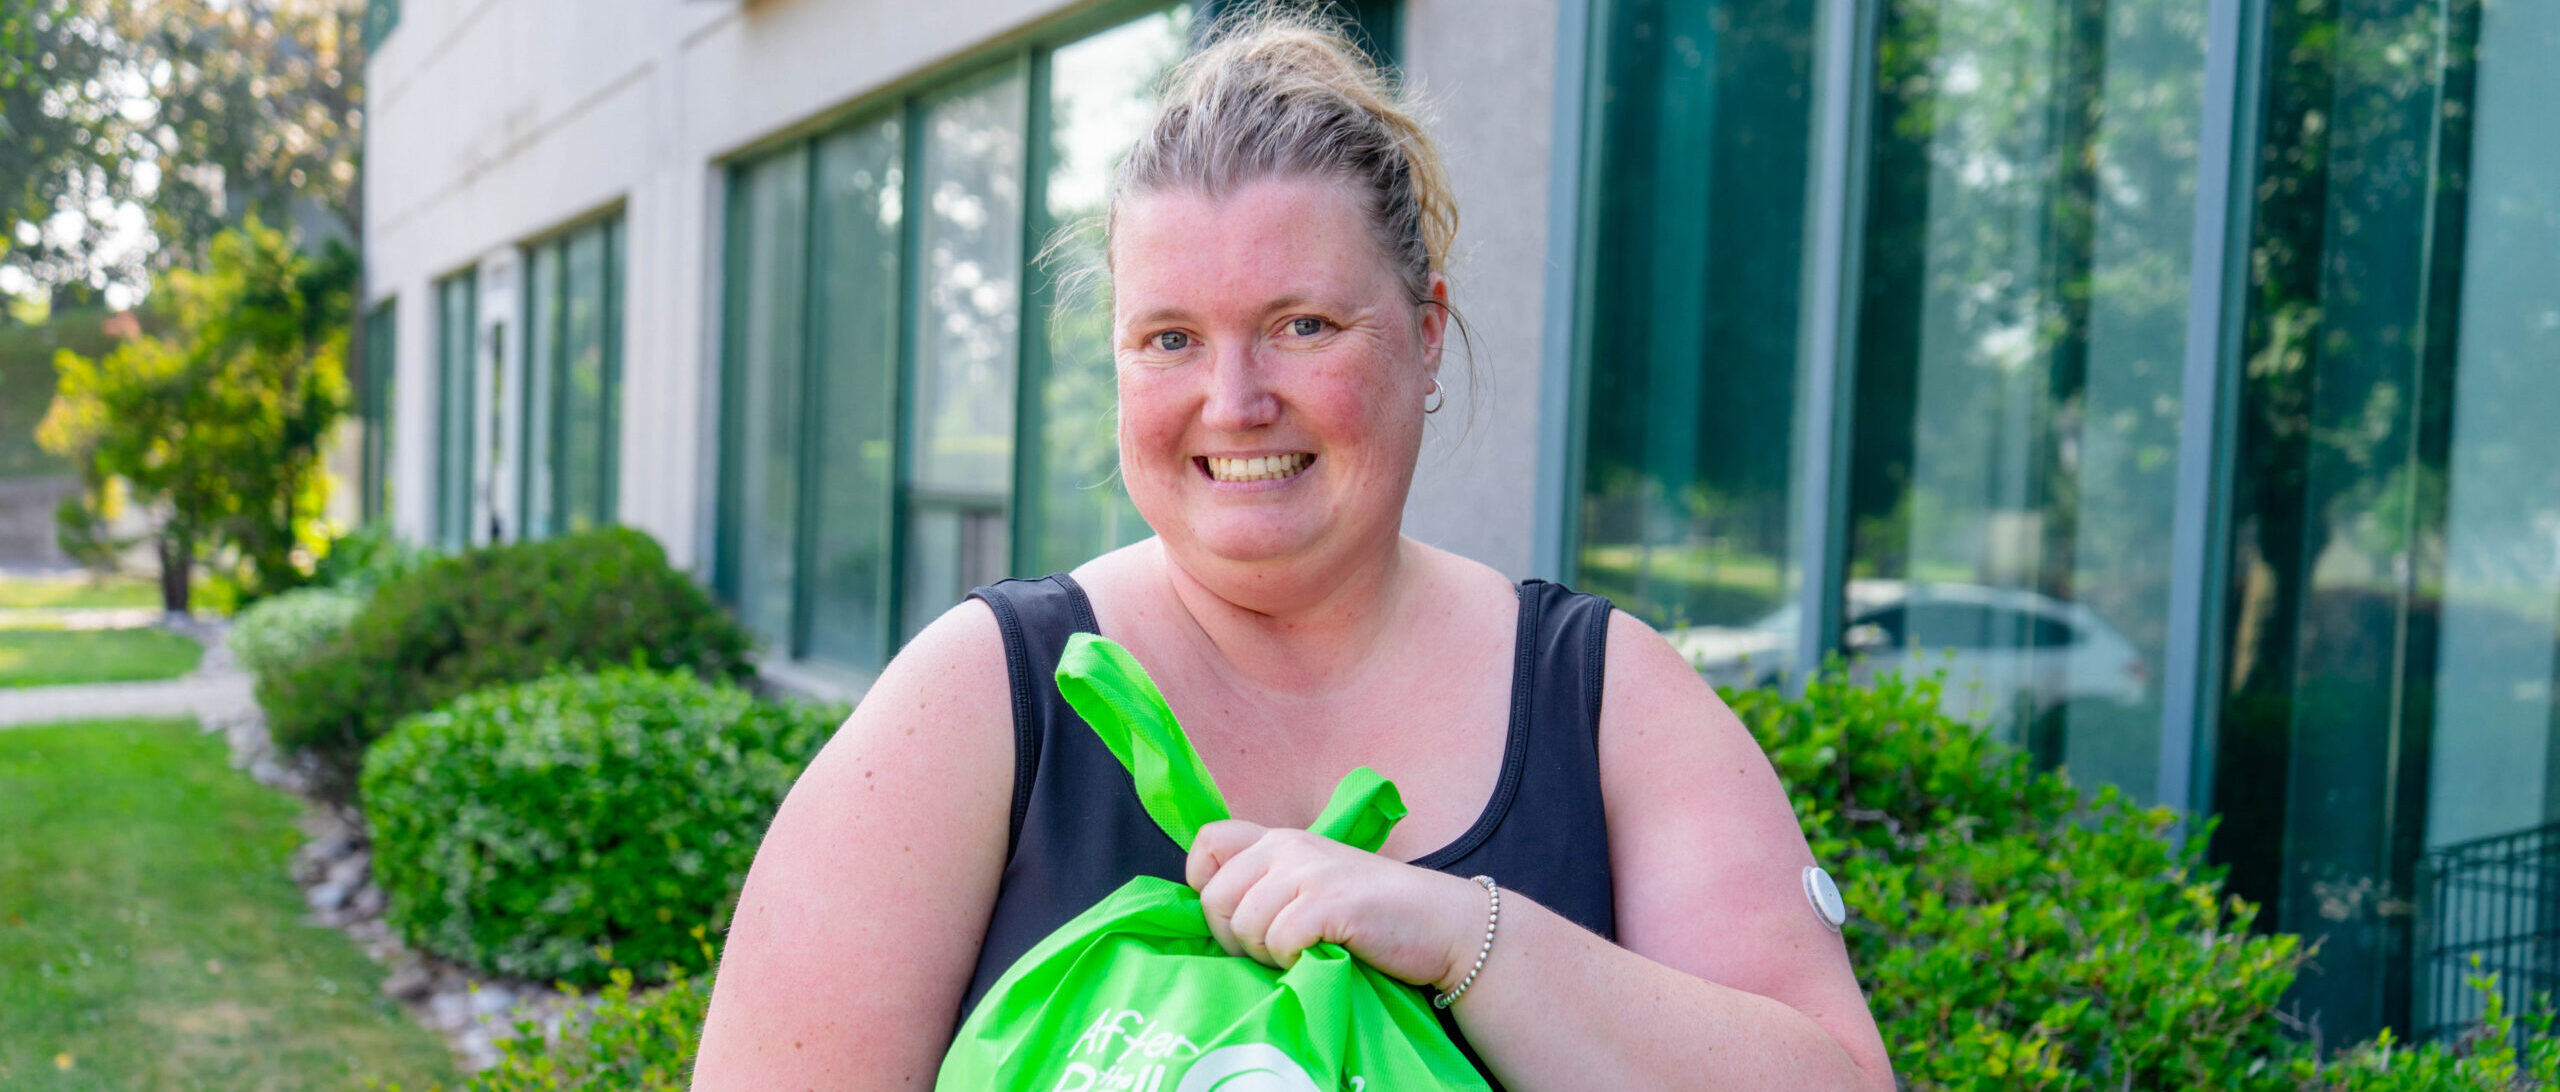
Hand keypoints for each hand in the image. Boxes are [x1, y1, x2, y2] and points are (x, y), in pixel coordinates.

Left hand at [1186, 819, 1484, 992]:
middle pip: (1215, 897)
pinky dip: (1293, 961)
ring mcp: (1310, 872)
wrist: (1442, 924)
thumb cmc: (1376, 914)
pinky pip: (1280, 940)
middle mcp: (1289, 846)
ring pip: (1245, 924)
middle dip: (1233, 938)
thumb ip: (1270, 885)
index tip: (1231, 918)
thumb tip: (1211, 916)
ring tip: (1301, 955)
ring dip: (1266, 954)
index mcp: (1280, 838)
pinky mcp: (1330, 903)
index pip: (1207, 843)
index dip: (1203, 886)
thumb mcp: (1315, 882)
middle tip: (1270, 953)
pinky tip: (1318, 958)